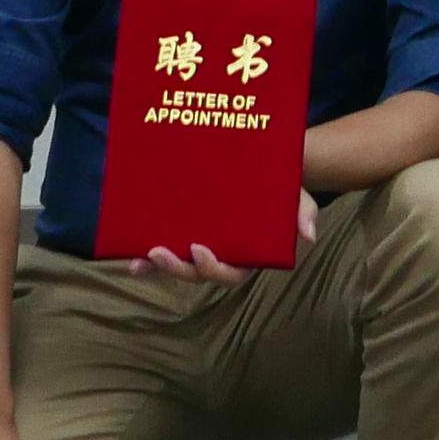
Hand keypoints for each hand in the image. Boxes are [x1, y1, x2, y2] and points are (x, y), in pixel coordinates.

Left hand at [142, 188, 318, 283]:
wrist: (263, 166)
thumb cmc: (281, 186)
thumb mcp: (296, 195)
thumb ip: (303, 212)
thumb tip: (309, 235)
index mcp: (248, 254)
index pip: (231, 272)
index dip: (213, 267)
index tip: (198, 249)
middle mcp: (222, 255)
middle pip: (197, 273)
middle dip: (177, 268)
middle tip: (158, 251)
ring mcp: (201, 246)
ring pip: (178, 266)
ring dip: (157, 266)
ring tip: (139, 259)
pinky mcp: (184, 233)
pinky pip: (166, 248)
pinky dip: (147, 257)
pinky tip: (130, 255)